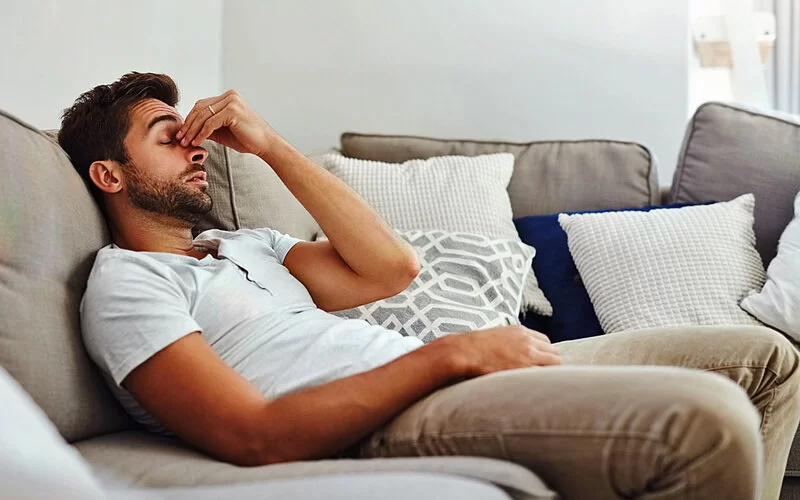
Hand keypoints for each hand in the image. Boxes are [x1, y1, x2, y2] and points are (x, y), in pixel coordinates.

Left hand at [175, 89, 277, 155]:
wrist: (266, 144)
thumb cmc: (247, 139)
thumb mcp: (222, 131)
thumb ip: (208, 127)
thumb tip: (189, 130)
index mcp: (229, 97)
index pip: (202, 105)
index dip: (190, 119)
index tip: (182, 133)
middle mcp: (230, 96)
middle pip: (200, 109)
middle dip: (188, 125)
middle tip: (180, 138)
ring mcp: (232, 102)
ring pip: (203, 116)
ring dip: (192, 130)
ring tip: (185, 142)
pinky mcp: (232, 111)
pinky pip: (210, 123)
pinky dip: (201, 134)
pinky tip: (196, 142)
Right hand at [441, 325, 559, 377]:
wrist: (465, 352)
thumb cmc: (475, 348)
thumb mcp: (496, 336)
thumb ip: (511, 342)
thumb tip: (515, 354)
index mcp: (521, 331)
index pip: (546, 342)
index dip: (544, 353)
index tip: (539, 363)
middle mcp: (528, 341)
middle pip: (554, 353)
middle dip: (550, 363)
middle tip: (543, 376)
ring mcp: (528, 355)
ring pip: (554, 363)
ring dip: (550, 372)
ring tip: (543, 384)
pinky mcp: (524, 368)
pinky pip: (545, 374)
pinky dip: (544, 380)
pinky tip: (539, 387)